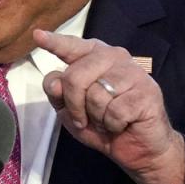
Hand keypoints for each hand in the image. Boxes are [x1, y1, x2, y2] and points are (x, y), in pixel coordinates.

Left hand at [32, 29, 184, 183]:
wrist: (141, 149)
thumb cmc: (105, 125)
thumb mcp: (72, 112)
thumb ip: (59, 94)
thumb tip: (55, 82)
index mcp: (95, 57)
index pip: (72, 47)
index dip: (55, 42)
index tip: (38, 35)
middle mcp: (115, 57)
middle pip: (75, 76)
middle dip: (74, 105)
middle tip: (84, 119)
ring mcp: (133, 72)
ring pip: (96, 96)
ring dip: (97, 118)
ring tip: (107, 120)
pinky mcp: (146, 91)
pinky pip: (114, 111)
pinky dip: (113, 125)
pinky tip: (122, 124)